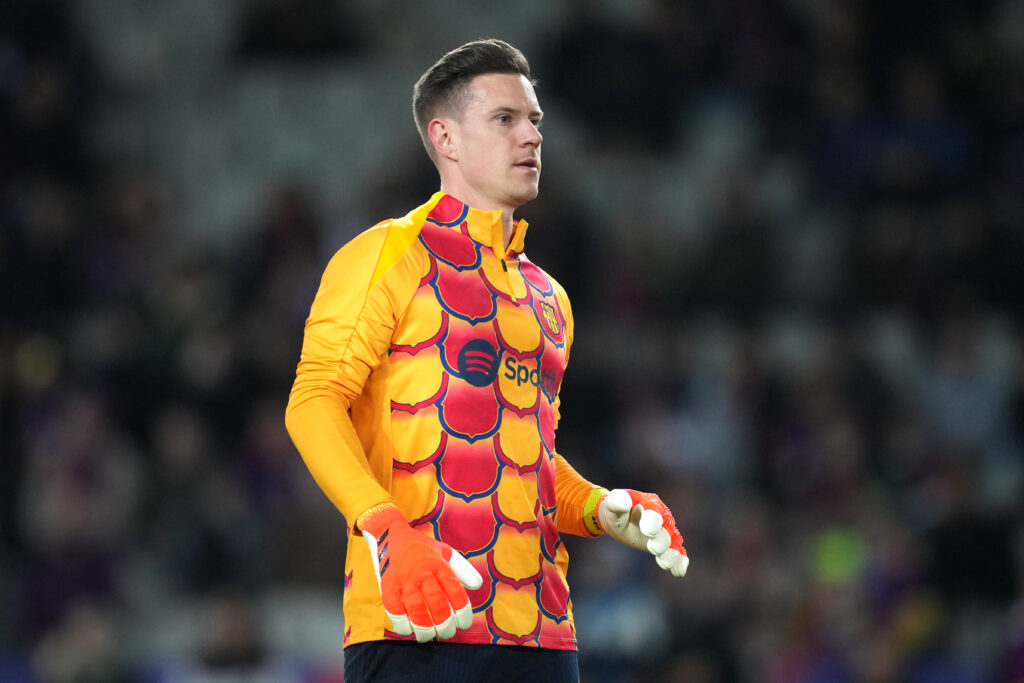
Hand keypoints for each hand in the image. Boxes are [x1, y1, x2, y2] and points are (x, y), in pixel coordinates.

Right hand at [360, 504, 482, 641]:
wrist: (391, 534)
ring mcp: (404, 580)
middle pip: (437, 604)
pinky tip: (408, 630)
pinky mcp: (387, 586)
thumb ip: (462, 568)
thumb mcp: (445, 551)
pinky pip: (394, 610)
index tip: (463, 624)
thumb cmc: (422, 548)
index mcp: (439, 564)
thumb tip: (478, 585)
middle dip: (445, 624)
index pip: (455, 592)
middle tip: (447, 633)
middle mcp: (423, 572)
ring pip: (417, 610)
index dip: (462, 612)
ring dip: (425, 628)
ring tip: (430, 636)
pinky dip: (402, 624)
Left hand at [598, 489, 688, 576]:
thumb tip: (624, 505)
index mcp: (650, 504)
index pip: (654, 513)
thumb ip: (617, 502)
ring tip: (664, 565)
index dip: (652, 522)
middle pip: (666, 531)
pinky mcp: (663, 545)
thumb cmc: (616, 507)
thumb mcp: (613, 502)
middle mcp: (661, 518)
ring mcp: (664, 532)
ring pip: (673, 544)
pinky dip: (679, 562)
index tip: (646, 531)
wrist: (618, 518)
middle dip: (661, 541)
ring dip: (671, 555)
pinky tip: (678, 572)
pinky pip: (676, 553)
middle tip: (652, 549)